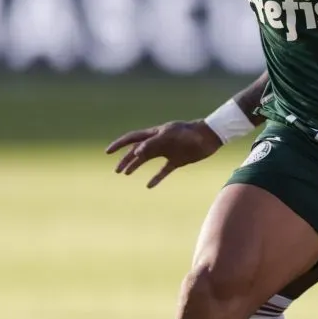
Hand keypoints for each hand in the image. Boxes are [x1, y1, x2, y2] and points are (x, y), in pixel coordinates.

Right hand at [106, 120, 222, 187]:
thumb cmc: (191, 132)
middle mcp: (159, 142)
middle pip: (137, 151)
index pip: (132, 138)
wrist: (210, 136)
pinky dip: (156, 178)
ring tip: (126, 174)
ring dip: (135, 166)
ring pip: (147, 160)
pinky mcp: (177, 160)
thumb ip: (153, 143)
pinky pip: (163, 171)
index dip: (119, 144)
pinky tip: (149, 186)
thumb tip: (136, 153)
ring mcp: (168, 151)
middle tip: (117, 171)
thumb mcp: (171, 136)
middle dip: (125, 159)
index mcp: (155, 133)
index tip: (107, 152)